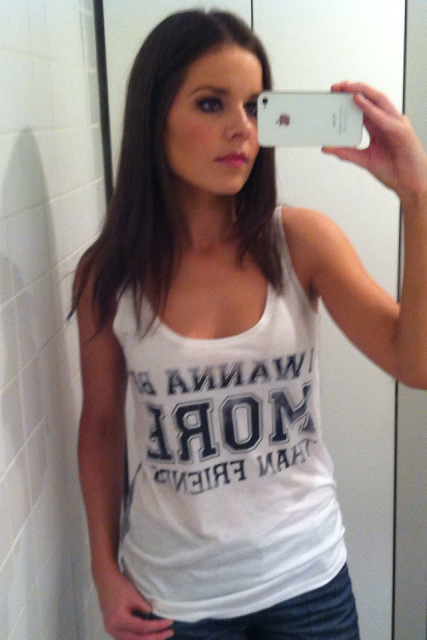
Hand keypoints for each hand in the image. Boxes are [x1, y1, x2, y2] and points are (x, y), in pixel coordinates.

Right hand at [96, 568, 173, 639]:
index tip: (170, 622)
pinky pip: (128, 637)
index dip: (158, 626)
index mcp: (119, 621)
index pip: (143, 628)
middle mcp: (113, 630)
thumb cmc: (120, 586)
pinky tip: (149, 634)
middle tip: (169, 632)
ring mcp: (112, 630)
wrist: (105, 580)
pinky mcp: (113, 628)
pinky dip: (139, 636)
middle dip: (155, 637)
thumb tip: (153, 616)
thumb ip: (144, 608)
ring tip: (161, 635)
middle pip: (137, 639)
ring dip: (147, 639)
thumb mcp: (134, 596)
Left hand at [322, 82, 426, 201]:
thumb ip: (346, 152)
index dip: (349, 97)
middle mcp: (388, 121)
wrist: (411, 184)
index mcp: (379, 126)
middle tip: (335, 87)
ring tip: (346, 88)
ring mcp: (396, 124)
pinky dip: (370, 108)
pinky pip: (383, 117)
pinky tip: (358, 102)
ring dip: (362, 91)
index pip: (363, 106)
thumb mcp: (364, 160)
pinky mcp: (401, 131)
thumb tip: (326, 147)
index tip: (333, 93)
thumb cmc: (394, 170)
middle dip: (353, 89)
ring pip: (379, 100)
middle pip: (370, 98)